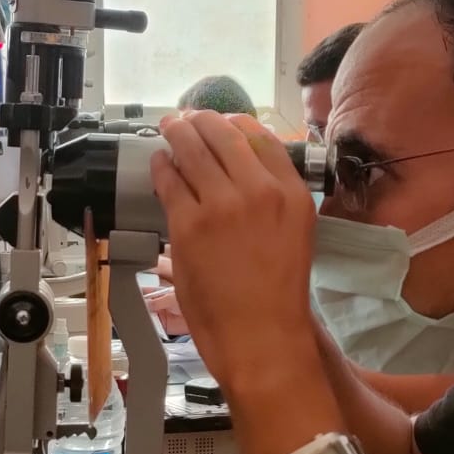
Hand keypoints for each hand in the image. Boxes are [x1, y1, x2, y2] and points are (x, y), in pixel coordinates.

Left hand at [150, 112, 317, 391]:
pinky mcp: (189, 224)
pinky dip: (161, 167)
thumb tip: (242, 171)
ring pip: (192, 150)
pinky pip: (169, 180)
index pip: (262, 138)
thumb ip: (273, 199)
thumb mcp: (294, 234)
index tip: (223, 121)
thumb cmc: (277, 294)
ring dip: (177, 133)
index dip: (236, 123)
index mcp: (292, 194)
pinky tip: (159, 164)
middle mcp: (260, 191)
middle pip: (224, 134)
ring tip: (169, 129)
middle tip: (186, 118)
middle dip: (201, 120)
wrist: (261, 335)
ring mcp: (222, 205)